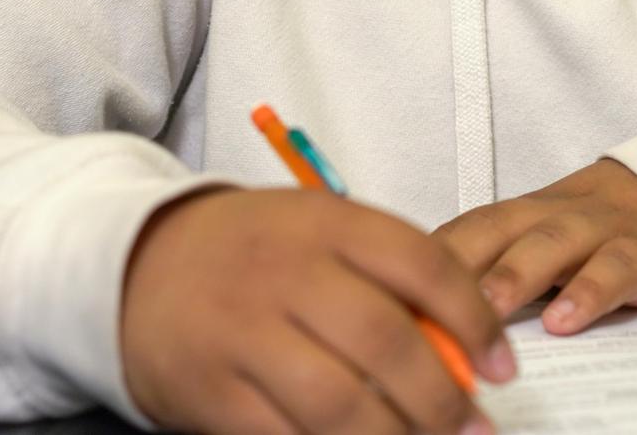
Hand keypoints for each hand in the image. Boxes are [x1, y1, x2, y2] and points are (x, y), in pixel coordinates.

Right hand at [121, 188, 512, 433]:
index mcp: (322, 222)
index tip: (502, 367)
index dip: (475, 320)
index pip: (420, 263)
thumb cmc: (249, 253)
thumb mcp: (315, 235)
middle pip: (385, 341)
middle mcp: (284, 271)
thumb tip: (463, 353)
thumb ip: (382, 279)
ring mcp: (242, 332)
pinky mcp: (211, 389)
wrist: (134, 263)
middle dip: (442, 398)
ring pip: (339, 403)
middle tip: (472, 427)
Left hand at [432, 159, 636, 335]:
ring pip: (549, 244)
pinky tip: (566, 321)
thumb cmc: (586, 236)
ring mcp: (595, 230)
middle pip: (493, 233)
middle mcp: (547, 218)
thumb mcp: (533, 251)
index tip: (389, 299)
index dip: (420, 264)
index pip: (457, 234)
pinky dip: (589, 292)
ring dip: (515, 275)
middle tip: (426, 303)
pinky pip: (614, 267)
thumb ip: (487, 279)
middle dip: (457, 267)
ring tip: (488, 311)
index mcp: (512, 219)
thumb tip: (424, 328)